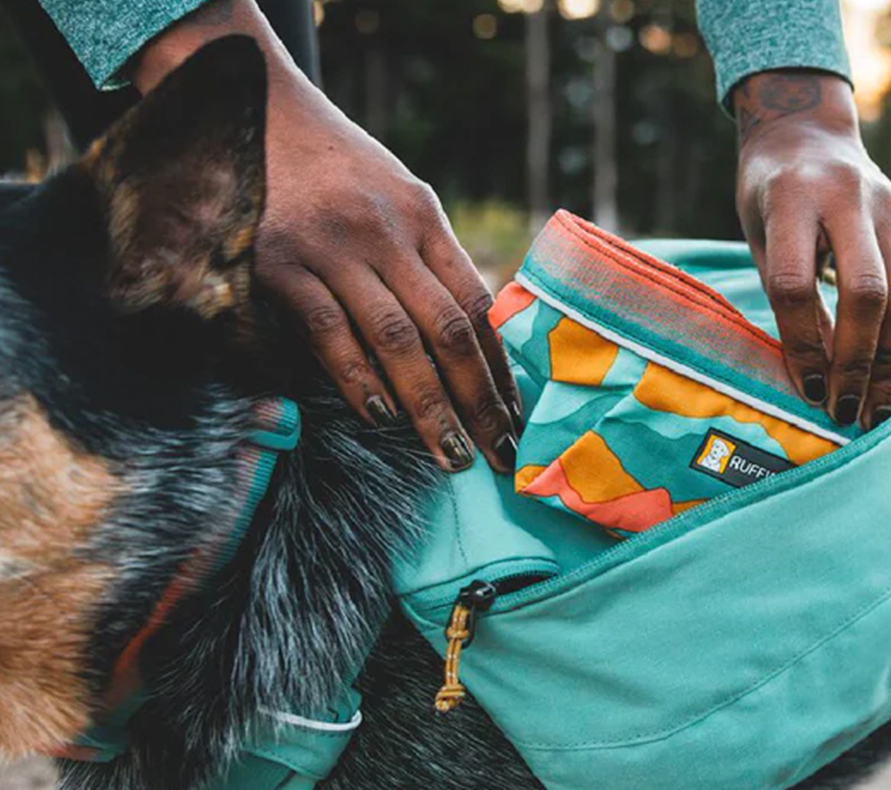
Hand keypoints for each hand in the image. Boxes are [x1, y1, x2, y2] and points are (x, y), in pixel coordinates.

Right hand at [133, 0, 520, 471]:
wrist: (252, 109)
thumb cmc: (336, 170)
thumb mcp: (397, 199)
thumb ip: (431, 260)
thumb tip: (472, 340)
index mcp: (423, 217)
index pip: (476, 305)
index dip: (500, 369)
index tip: (515, 418)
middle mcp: (386, 232)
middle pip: (447, 331)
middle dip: (477, 402)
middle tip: (496, 455)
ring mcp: (333, 248)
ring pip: (395, 340)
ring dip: (427, 407)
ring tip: (449, 454)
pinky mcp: (281, 264)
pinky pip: (329, 333)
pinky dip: (357, 379)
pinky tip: (379, 416)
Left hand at [733, 71, 890, 431]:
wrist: (807, 133)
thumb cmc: (771, 200)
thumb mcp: (761, 239)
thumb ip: (786, 299)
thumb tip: (816, 380)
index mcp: (791, 198)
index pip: (796, 284)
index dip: (802, 345)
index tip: (807, 392)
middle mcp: (848, 197)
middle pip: (865, 293)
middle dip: (857, 362)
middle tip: (845, 412)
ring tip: (876, 410)